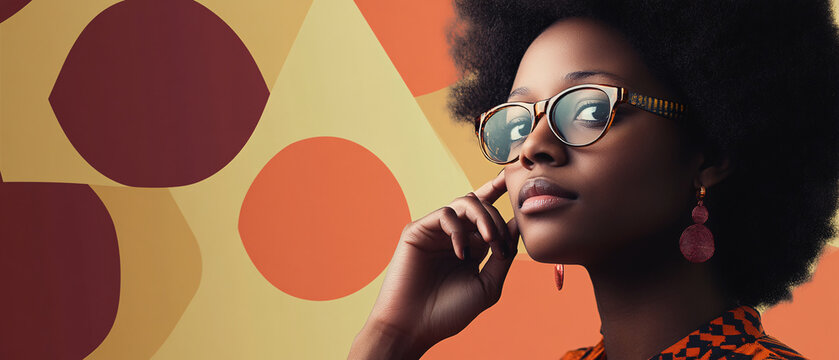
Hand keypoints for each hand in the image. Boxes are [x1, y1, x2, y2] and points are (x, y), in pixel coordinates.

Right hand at [349, 170, 518, 358]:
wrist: (414, 327)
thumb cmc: (449, 312)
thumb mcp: (487, 286)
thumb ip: (504, 256)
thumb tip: (519, 225)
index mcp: (473, 247)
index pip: (489, 215)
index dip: (501, 194)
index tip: (516, 181)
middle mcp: (455, 235)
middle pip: (481, 206)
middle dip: (497, 217)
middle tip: (500, 240)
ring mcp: (436, 232)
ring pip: (464, 203)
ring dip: (482, 216)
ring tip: (490, 239)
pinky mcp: (418, 231)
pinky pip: (444, 214)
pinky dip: (458, 229)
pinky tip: (462, 252)